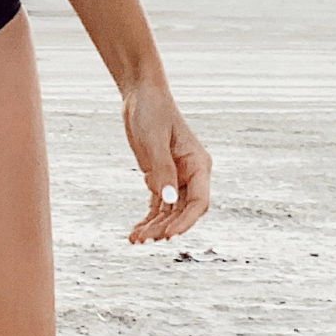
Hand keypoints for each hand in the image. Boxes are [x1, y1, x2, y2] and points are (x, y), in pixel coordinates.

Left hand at [123, 80, 210, 242]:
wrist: (141, 95)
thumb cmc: (152, 111)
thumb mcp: (154, 140)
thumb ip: (162, 170)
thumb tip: (169, 200)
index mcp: (199, 164)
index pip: (199, 202)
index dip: (186, 222)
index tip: (169, 236)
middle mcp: (191, 174)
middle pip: (183, 211)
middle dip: (166, 228)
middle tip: (144, 240)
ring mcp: (177, 177)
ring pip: (170, 212)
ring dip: (155, 227)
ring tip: (136, 240)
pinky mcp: (160, 177)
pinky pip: (158, 205)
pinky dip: (149, 219)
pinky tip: (136, 232)